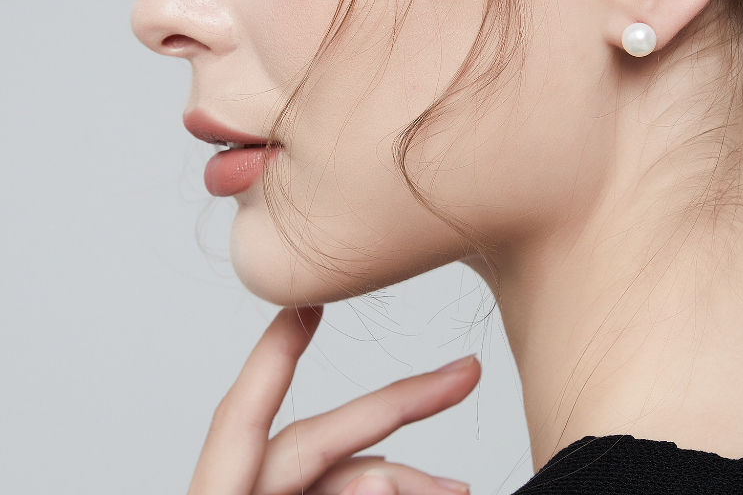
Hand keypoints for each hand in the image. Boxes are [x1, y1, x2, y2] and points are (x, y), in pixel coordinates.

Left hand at [187, 306, 480, 494]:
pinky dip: (389, 493)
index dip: (276, 353)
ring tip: (456, 488)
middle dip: (399, 406)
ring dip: (406, 474)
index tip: (307, 304)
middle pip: (323, 438)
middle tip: (461, 377)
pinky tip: (427, 492)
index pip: (244, 414)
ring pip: (346, 474)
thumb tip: (384, 476)